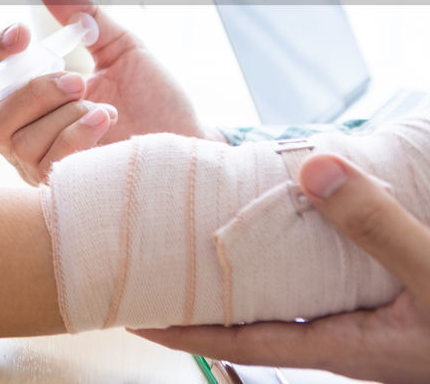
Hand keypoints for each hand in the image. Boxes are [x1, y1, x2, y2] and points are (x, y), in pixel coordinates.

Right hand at [0, 0, 209, 183]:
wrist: (193, 144)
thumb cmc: (155, 101)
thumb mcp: (119, 48)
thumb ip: (81, 15)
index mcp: (34, 105)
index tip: (23, 30)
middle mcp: (29, 139)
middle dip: (32, 90)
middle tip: (76, 77)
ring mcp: (43, 169)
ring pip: (19, 139)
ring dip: (63, 113)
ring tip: (105, 106)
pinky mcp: (64, 190)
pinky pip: (48, 160)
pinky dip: (77, 133)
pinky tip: (107, 121)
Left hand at [132, 153, 429, 383]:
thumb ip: (377, 225)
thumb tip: (311, 169)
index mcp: (343, 346)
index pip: (241, 341)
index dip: (184, 330)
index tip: (131, 315)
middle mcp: (345, 341)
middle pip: (251, 322)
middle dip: (198, 299)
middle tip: (145, 268)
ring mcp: (364, 329)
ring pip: (285, 302)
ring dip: (244, 276)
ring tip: (195, 243)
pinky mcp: (385, 312)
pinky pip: (320, 288)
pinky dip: (289, 262)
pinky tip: (282, 232)